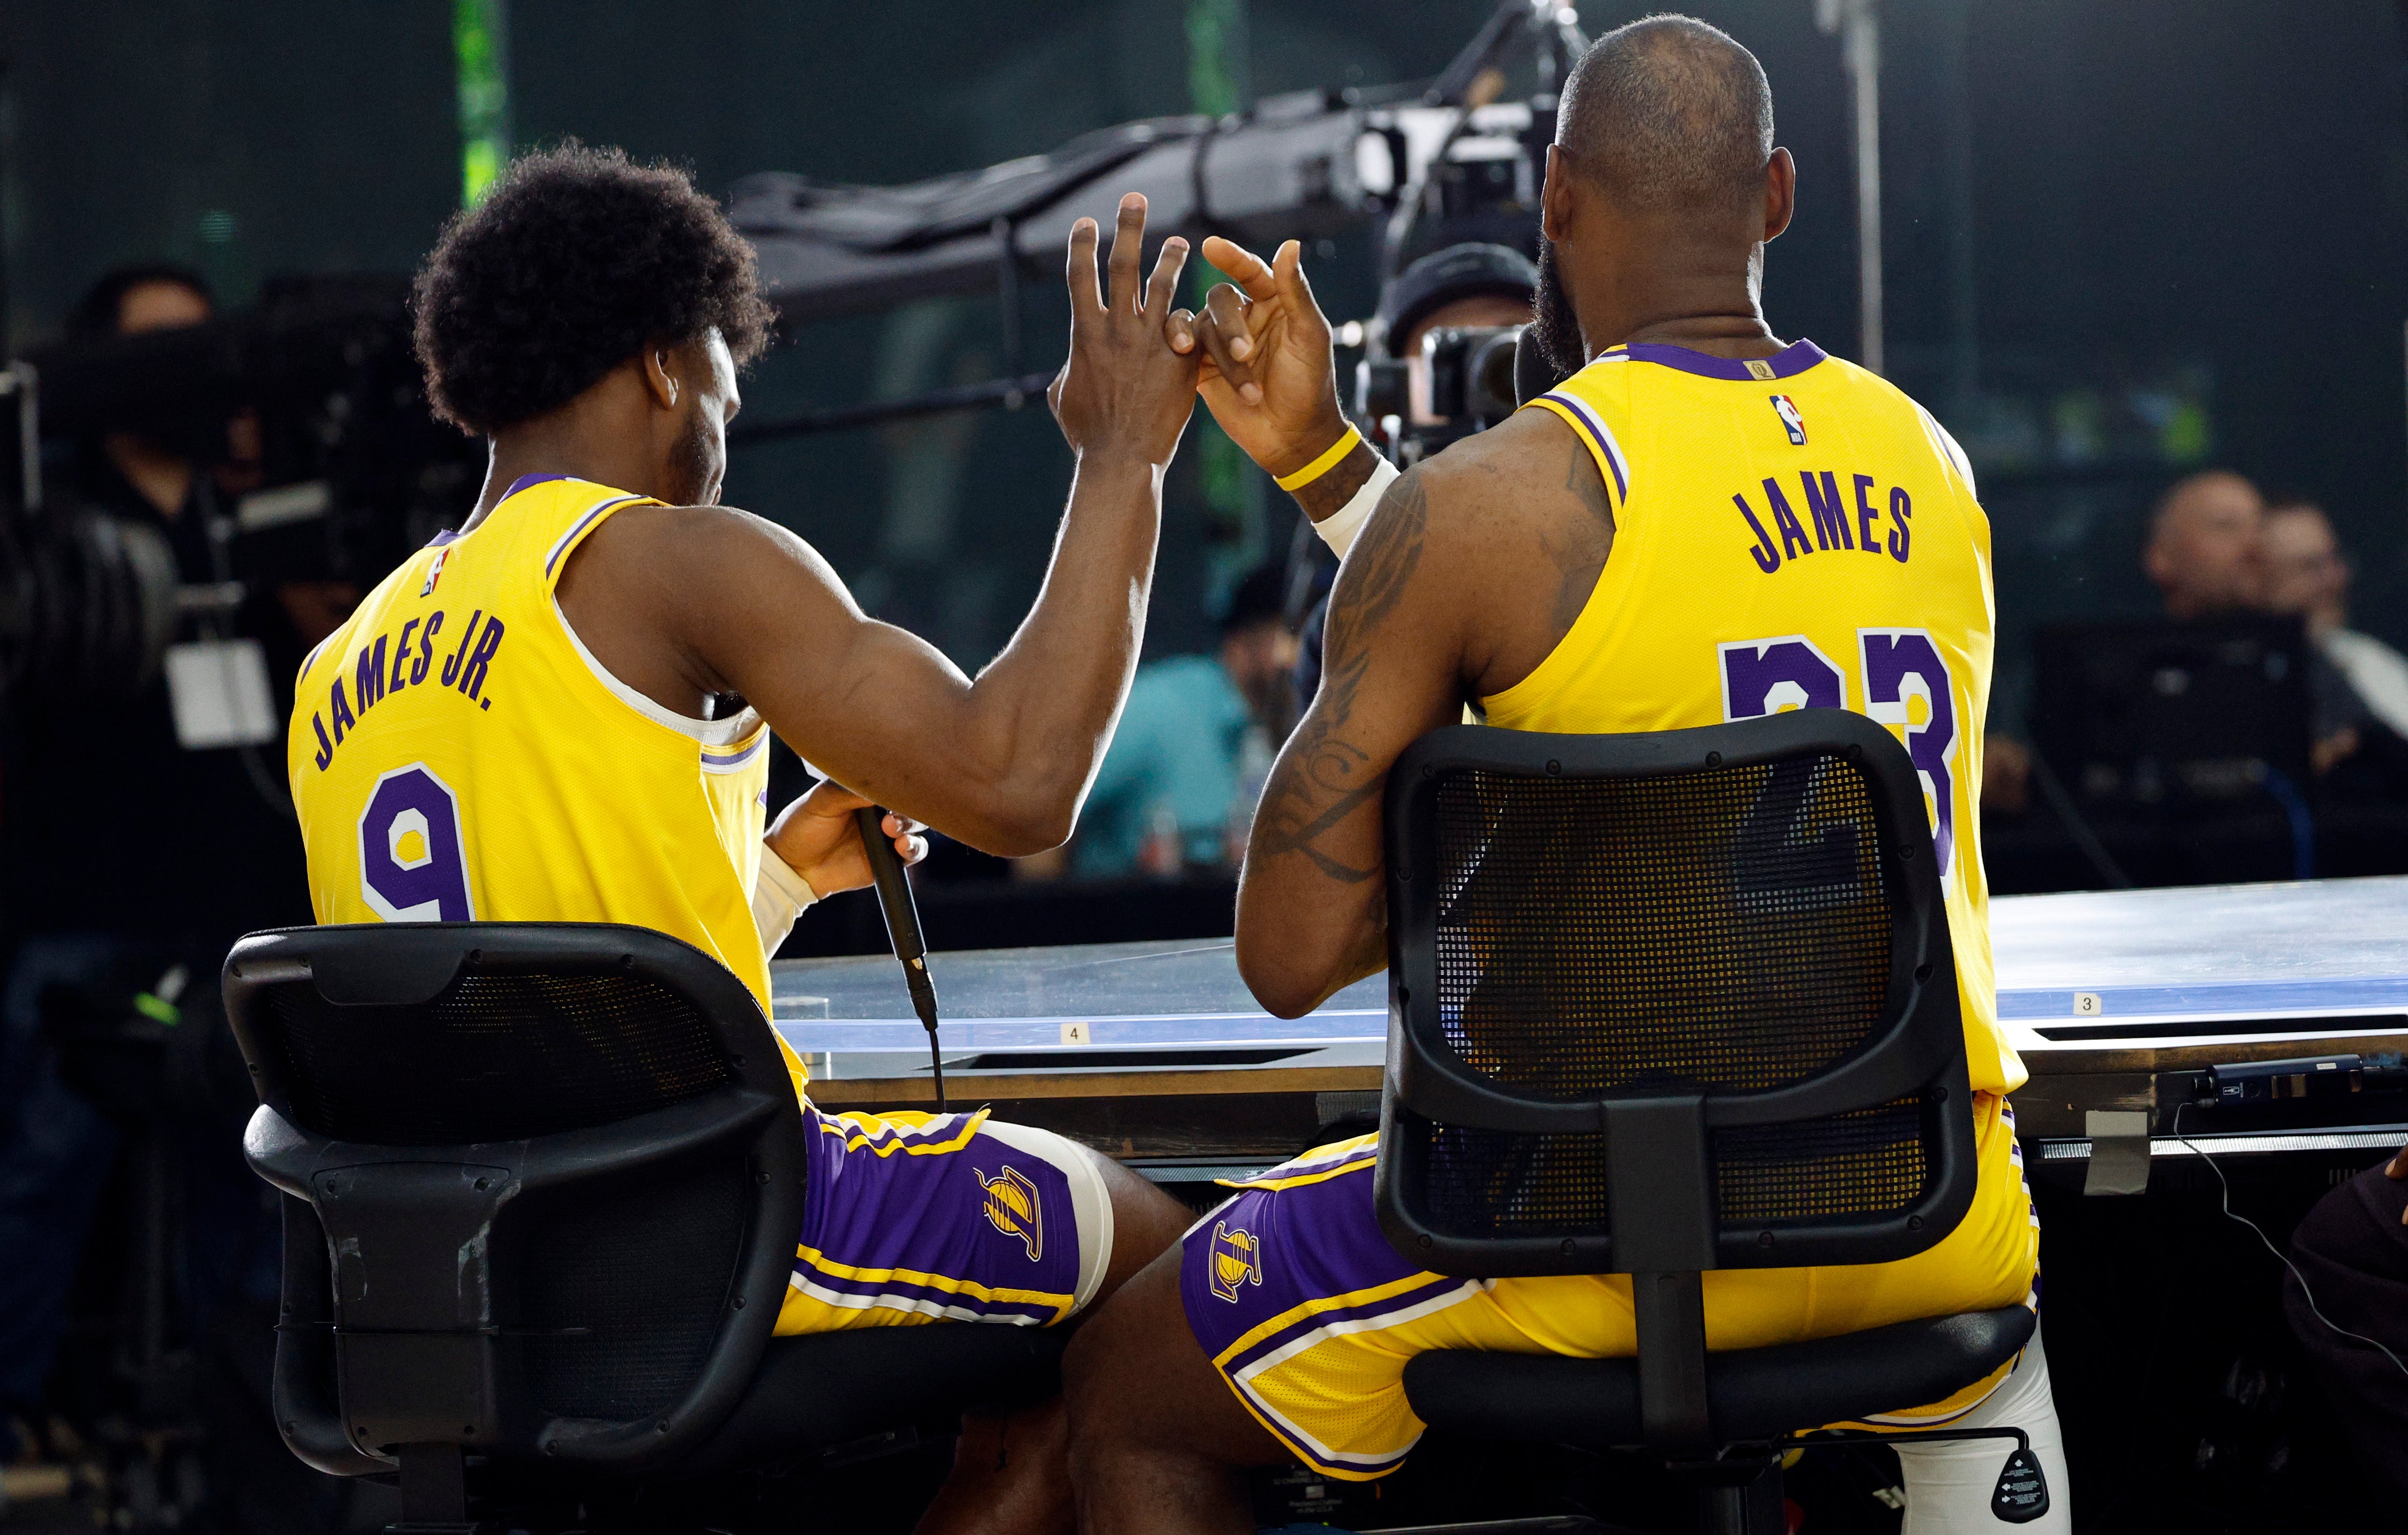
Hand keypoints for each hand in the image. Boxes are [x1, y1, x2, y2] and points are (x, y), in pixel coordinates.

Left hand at [765, 780, 926, 898]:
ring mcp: (885, 835)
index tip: (897, 783)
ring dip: (910, 825)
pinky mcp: (889, 859)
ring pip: (915, 825)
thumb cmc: (801, 828)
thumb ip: (847, 790)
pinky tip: (903, 846)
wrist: (794, 867)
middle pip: (909, 802)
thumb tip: (879, 782)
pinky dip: (914, 847)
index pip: (891, 780)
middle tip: (890, 814)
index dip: (898, 781)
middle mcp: (878, 811)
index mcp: (863, 792)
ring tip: (892, 830)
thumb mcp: (821, 802)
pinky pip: (913, 851)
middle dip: (908, 805)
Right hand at [1047, 194, 1196, 466]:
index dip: (1081, 245)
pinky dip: (1197, 308)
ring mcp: (1150, 342)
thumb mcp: (1064, 397)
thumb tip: (1068, 367)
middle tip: (1135, 197)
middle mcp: (1117, 329)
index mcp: (1084, 333)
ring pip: (1163, 286)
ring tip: (1179, 241)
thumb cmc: (1088, 435)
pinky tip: (1205, 295)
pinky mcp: (1179, 358)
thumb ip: (1070, 371)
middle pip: (1122, 265)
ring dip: (1170, 258)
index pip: (1080, 275)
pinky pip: (1190, 323)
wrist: (1123, 459)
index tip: (1085, 222)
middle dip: (1127, 227)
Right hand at [1168, 236, 1347, 479]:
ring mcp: (1219, 344)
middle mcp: (1244, 318)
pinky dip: (1180, 348)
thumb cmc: (1310, 385)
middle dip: (1230, 324)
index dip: (1231, 257)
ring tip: (1241, 378)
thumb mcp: (1309, 335)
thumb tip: (1289, 243)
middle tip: (1247, 355)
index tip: (1211, 246)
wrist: (1293, 437)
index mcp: (1273, 303)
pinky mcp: (1200, 368)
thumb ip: (1295, 291)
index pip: (1250, 271)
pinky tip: (1184, 356)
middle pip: (1220, 300)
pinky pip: (1180, 348)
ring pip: (1201, 326)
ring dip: (1219, 352)